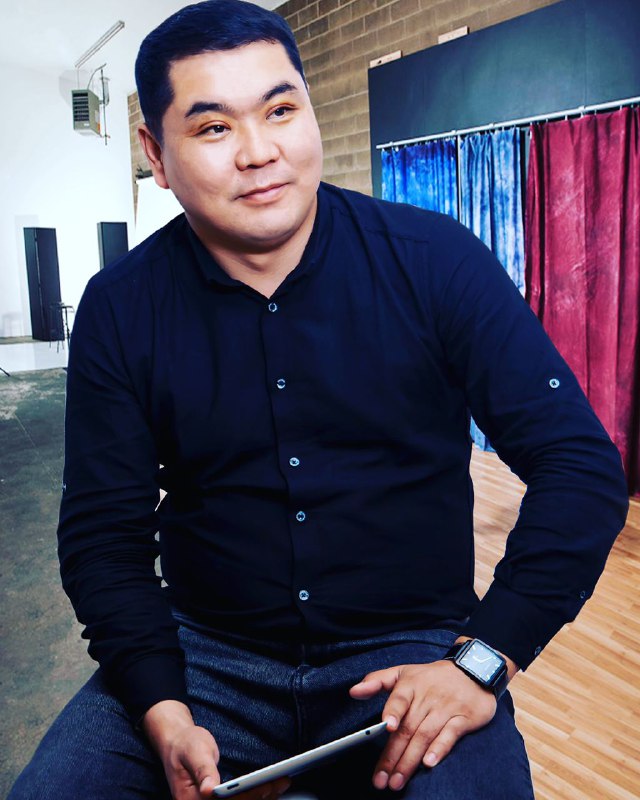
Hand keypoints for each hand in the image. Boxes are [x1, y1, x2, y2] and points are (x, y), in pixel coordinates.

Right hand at [143, 700, 290, 798]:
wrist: (178, 744)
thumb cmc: (185, 745)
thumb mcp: (194, 751)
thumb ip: (202, 770)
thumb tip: (208, 789)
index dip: (247, 797)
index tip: (266, 785)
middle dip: (260, 796)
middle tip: (282, 781)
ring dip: (263, 797)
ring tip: (282, 783)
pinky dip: (257, 795)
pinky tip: (271, 787)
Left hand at [349, 661, 496, 791]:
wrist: (471, 669)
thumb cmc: (430, 677)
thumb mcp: (403, 672)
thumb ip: (377, 681)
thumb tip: (353, 692)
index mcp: (411, 684)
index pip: (400, 698)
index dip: (393, 711)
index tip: (386, 727)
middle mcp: (428, 697)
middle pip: (408, 727)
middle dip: (393, 755)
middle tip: (381, 778)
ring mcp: (446, 708)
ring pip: (425, 735)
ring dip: (410, 760)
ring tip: (397, 780)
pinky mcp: (464, 719)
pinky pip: (450, 735)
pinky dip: (439, 749)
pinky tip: (428, 763)